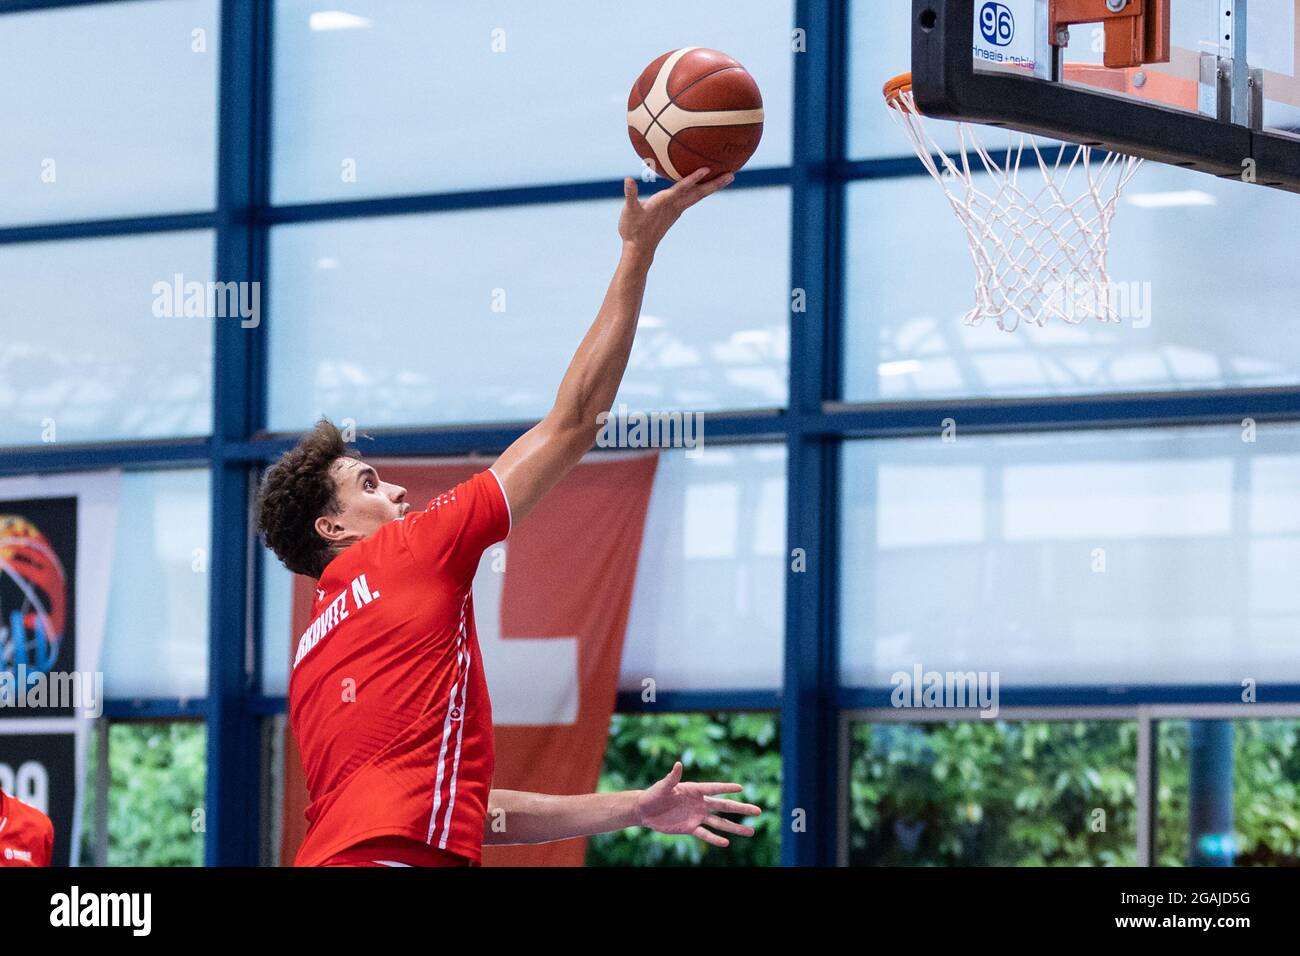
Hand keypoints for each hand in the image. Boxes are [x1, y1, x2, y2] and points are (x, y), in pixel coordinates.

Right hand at [618, 167, 734, 255]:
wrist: (639, 248)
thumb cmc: (632, 229)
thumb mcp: (629, 211)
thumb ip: (630, 194)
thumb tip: (627, 180)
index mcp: (664, 202)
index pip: (682, 188)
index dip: (693, 178)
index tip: (706, 169)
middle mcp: (675, 206)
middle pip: (699, 193)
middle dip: (715, 184)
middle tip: (732, 175)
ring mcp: (677, 209)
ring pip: (698, 196)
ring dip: (712, 187)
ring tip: (726, 177)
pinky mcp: (676, 212)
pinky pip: (692, 198)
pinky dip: (701, 190)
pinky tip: (705, 184)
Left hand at [633, 760, 762, 847]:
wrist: (646, 810)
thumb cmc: (654, 794)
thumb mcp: (663, 786)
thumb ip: (672, 778)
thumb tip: (678, 764)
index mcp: (695, 790)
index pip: (714, 788)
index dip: (726, 788)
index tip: (741, 788)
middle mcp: (700, 803)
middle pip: (724, 806)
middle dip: (741, 809)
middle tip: (758, 811)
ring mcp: (697, 816)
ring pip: (720, 823)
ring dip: (735, 827)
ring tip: (751, 831)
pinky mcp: (691, 828)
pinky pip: (706, 834)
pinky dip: (715, 839)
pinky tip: (726, 843)